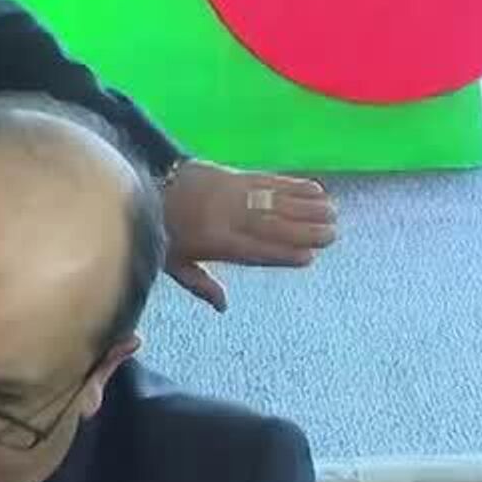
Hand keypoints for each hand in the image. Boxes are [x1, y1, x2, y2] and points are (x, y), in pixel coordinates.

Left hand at [161, 160, 339, 310]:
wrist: (148, 182)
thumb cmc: (163, 228)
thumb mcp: (174, 263)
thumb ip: (200, 284)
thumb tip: (223, 306)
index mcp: (215, 243)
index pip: (255, 252)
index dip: (281, 255)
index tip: (308, 258)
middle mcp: (228, 218)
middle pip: (272, 225)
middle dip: (304, 230)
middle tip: (332, 235)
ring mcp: (234, 194)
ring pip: (276, 202)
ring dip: (307, 206)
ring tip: (333, 213)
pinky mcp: (237, 174)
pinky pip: (270, 180)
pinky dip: (295, 184)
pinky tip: (317, 188)